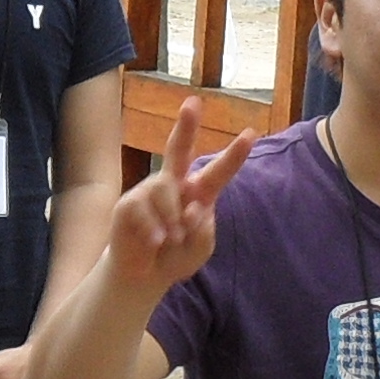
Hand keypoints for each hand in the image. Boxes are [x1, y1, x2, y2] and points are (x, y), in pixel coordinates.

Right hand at [106, 95, 256, 294]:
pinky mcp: (128, 204)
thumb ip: (204, 229)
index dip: (234, 154)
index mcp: (197, 193)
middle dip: (186, 126)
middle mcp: (173, 185)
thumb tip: (192, 208)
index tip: (251, 133)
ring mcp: (149, 192)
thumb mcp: (200, 248)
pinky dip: (155, 230)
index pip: (218, 171)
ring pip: (165, 190)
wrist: (143, 275)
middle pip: (178, 150)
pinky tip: (155, 241)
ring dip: (173, 220)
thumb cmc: (176, 256)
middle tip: (193, 103)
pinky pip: (144, 209)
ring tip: (171, 239)